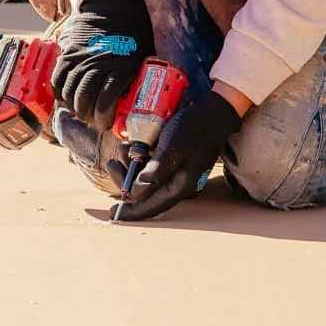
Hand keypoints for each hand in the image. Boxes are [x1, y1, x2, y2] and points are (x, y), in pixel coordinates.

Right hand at [51, 0, 152, 131]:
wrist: (113, 1)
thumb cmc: (134, 29)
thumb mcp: (144, 53)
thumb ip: (138, 77)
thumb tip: (137, 100)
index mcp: (119, 67)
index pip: (105, 102)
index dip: (103, 118)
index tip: (106, 125)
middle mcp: (96, 64)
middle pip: (84, 101)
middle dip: (88, 116)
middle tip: (93, 121)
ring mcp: (79, 58)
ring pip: (69, 92)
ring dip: (73, 107)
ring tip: (80, 111)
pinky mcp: (67, 52)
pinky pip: (57, 78)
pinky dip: (60, 92)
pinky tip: (66, 98)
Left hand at [110, 88, 241, 221]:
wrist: (213, 111)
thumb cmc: (193, 128)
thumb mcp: (173, 146)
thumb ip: (156, 170)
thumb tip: (137, 190)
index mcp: (180, 186)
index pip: (152, 206)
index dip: (131, 212)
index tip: (113, 214)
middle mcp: (178, 184)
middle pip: (146, 193)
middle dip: (126, 180)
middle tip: (112, 163)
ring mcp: (177, 173)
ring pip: (147, 178)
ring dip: (131, 166)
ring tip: (124, 148)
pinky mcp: (175, 161)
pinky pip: (153, 166)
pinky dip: (141, 158)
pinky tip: (134, 144)